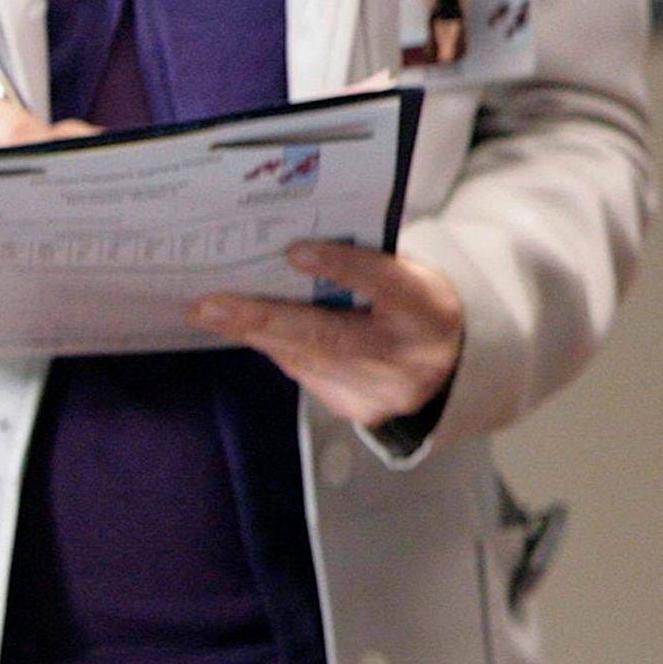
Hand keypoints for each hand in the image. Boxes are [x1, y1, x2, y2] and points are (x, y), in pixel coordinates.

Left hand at [191, 240, 465, 432]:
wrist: (453, 368)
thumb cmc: (419, 306)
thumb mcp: (409, 275)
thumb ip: (364, 266)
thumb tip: (295, 254)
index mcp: (427, 309)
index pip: (384, 283)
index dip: (341, 267)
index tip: (295, 252)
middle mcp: (407, 357)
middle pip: (329, 335)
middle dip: (262, 318)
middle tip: (209, 306)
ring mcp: (382, 393)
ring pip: (308, 359)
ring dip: (258, 333)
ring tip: (213, 313)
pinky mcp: (359, 411)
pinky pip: (308, 374)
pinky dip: (280, 349)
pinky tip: (255, 331)